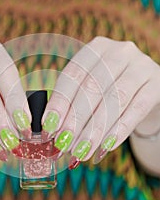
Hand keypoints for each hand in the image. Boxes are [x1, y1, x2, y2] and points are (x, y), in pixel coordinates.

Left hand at [42, 37, 159, 167]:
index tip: (49, 127)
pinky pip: (136, 110)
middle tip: (64, 144)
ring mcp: (141, 66)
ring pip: (114, 100)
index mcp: (96, 48)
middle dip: (76, 120)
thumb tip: (51, 129)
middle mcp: (120, 51)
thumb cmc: (111, 89)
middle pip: (92, 88)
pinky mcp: (157, 84)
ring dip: (95, 130)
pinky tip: (105, 147)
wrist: (147, 90)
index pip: (73, 75)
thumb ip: (73, 102)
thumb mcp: (92, 87)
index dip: (60, 102)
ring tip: (82, 151)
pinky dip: (119, 130)